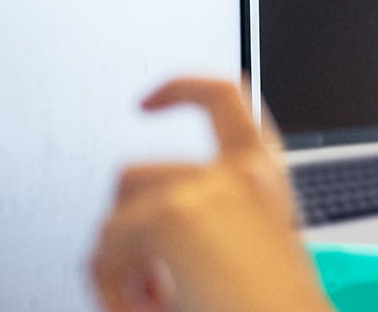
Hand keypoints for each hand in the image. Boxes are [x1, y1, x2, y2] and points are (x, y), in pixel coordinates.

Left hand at [89, 77, 331, 311]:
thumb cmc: (272, 309)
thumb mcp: (248, 257)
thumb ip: (209, 233)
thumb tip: (142, 252)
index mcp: (266, 179)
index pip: (226, 97)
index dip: (180, 87)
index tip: (146, 102)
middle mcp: (241, 174)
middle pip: (134, 174)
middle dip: (121, 230)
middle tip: (142, 281)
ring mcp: (205, 190)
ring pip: (112, 220)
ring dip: (118, 268)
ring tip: (149, 305)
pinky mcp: (172, 217)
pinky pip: (104, 253)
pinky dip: (112, 292)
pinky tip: (146, 311)